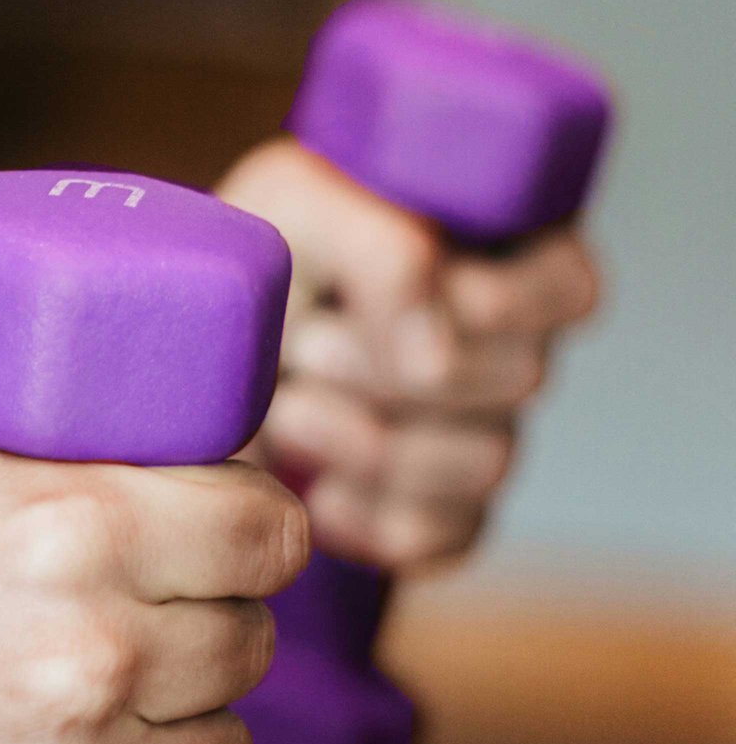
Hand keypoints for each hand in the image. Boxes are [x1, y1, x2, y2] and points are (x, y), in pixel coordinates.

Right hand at [0, 378, 307, 743]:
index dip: (245, 537)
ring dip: (172, 740)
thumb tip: (127, 314)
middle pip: (249, 644)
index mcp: (70, 530)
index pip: (270, 533)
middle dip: (198, 633)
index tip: (212, 551)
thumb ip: (17, 364)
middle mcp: (91, 663)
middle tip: (117, 637)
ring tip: (72, 727)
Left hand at [218, 139, 602, 570]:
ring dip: (362, 438)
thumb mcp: (293, 207)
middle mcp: (507, 349)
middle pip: (521, 378)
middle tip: (303, 348)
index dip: (488, 300)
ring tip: (285, 407)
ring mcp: (478, 439)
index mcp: (501, 253)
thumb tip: (437, 358)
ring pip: (485, 463)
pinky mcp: (434, 518)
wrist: (174, 371)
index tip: (386, 292)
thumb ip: (382, 250)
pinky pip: (435, 536)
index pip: (569, 290)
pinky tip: (305, 484)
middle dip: (389, 366)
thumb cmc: (245, 270)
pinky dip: (357, 513)